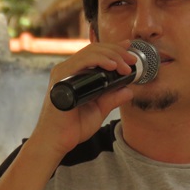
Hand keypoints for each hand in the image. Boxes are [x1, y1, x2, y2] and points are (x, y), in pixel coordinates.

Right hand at [28, 41, 138, 157]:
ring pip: (90, 52)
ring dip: (112, 55)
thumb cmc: (73, 127)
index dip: (113, 48)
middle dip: (117, 51)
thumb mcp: (99, 110)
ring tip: (126, 66)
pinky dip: (99, 60)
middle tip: (132, 60)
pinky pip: (81, 62)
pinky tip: (112, 65)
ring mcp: (63, 73)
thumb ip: (112, 99)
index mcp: (76, 75)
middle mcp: (68, 70)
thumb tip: (129, 90)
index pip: (95, 53)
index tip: (129, 48)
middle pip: (95, 49)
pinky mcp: (61, 79)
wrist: (57, 141)